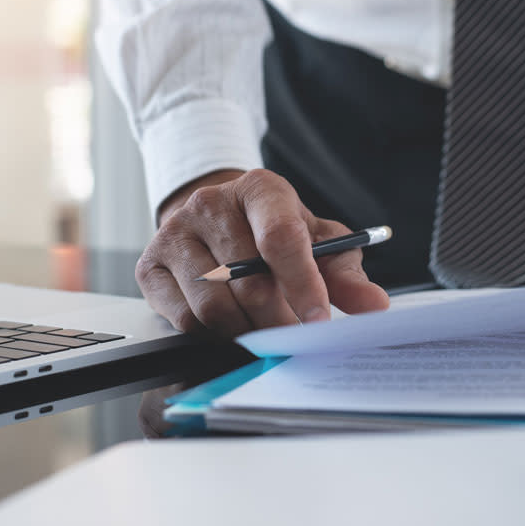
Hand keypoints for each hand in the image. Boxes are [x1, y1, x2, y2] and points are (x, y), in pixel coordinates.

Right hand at [137, 168, 389, 339]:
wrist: (216, 221)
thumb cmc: (272, 233)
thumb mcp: (315, 242)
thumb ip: (345, 274)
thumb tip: (374, 306)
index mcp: (259, 189)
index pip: (279, 236)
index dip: (302, 283)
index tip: (318, 319)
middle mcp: (210, 203)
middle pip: (247, 279)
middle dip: (277, 318)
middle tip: (292, 335)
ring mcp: (174, 233)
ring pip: (214, 305)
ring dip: (246, 330)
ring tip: (264, 329)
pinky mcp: (150, 266)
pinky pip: (185, 318)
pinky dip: (214, 334)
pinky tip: (231, 326)